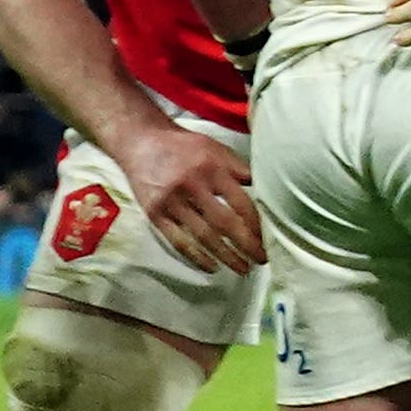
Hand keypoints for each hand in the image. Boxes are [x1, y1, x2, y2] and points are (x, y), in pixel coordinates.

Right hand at [111, 120, 265, 274]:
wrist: (141, 141)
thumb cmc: (184, 147)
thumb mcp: (216, 149)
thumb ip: (239, 169)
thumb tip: (266, 188)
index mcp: (213, 169)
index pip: (241, 203)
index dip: (257, 225)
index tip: (269, 239)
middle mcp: (193, 185)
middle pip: (225, 223)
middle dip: (247, 245)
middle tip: (261, 259)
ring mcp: (172, 201)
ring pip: (203, 236)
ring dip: (225, 256)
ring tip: (242, 269)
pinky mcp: (155, 213)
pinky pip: (178, 241)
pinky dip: (196, 257)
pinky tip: (211, 267)